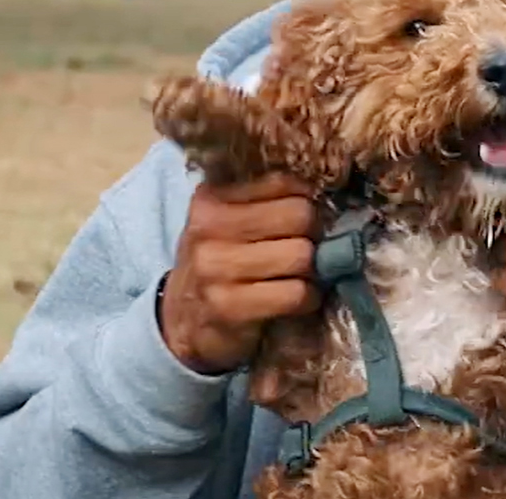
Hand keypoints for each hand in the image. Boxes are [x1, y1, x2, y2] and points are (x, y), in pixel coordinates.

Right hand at [159, 173, 321, 374]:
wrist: (181, 321)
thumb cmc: (219, 263)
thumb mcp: (227, 221)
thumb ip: (266, 199)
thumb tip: (323, 190)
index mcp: (212, 198)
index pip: (284, 183)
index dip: (307, 201)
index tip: (304, 220)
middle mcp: (209, 228)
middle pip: (300, 216)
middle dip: (313, 234)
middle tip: (306, 249)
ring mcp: (216, 268)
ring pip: (301, 254)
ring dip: (313, 270)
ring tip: (300, 275)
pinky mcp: (229, 307)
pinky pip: (296, 293)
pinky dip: (308, 298)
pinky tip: (297, 300)